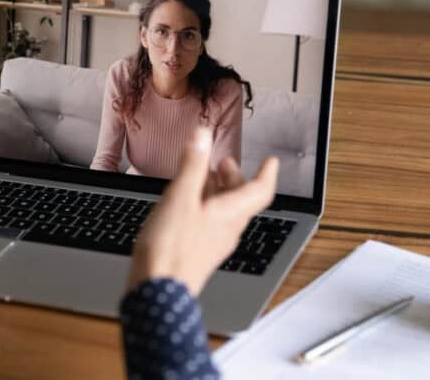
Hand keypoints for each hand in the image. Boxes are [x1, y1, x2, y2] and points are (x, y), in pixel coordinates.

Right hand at [128, 127, 278, 295]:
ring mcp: (213, 243)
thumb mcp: (180, 198)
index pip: (260, 191)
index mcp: (230, 214)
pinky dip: (204, 205)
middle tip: (225, 162)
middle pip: (241, 200)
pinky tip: (186, 204)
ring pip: (225, 211)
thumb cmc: (171, 250)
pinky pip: (210, 223)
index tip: (271, 161)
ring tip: (203, 176)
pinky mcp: (197, 252)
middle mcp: (227, 230)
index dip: (267, 174)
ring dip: (218, 191)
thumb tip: (203, 136)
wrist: (157, 292)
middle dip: (234, 178)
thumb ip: (192, 165)